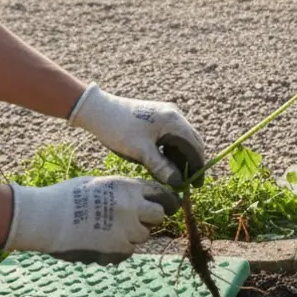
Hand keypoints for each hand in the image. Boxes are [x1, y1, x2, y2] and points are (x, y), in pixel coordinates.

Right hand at [5, 177, 179, 263]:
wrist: (44, 218)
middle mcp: (133, 207)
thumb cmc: (65, 197)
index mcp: (128, 187)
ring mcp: (127, 229)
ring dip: (132, 234)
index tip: (170, 205)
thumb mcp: (99, 183)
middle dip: (150, 218)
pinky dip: (119, 249)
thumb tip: (138, 199)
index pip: (161, 193)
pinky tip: (100, 242)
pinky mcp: (118, 249)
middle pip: (159, 215)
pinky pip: (128, 251)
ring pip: (143, 235)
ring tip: (106, 230)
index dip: (167, 200)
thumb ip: (122, 191)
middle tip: (134, 220)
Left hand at [68, 84, 207, 187]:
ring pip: (181, 140)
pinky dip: (171, 151)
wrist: (98, 110)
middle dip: (191, 163)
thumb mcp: (141, 152)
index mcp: (174, 122)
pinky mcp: (158, 117)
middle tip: (188, 184)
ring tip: (175, 177)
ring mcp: (167, 114)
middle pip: (191, 142)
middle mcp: (174, 115)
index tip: (197, 185)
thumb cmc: (119, 130)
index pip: (194, 147)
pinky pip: (171, 136)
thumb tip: (179, 184)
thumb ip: (162, 168)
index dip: (197, 167)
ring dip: (180, 158)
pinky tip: (165, 164)